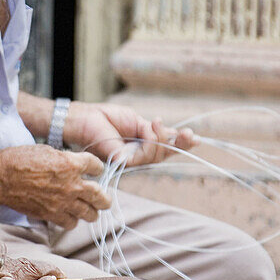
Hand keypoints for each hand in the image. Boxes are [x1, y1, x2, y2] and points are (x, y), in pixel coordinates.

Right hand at [0, 144, 110, 228]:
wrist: (1, 177)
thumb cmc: (20, 159)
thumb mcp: (47, 150)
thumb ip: (66, 160)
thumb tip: (75, 166)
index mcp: (72, 164)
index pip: (97, 167)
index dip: (97, 168)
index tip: (95, 171)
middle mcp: (72, 185)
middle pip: (101, 197)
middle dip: (104, 199)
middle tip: (104, 200)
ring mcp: (63, 203)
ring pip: (89, 214)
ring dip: (90, 212)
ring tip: (89, 211)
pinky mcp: (51, 215)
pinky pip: (71, 223)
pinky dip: (72, 220)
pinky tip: (69, 216)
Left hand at [64, 102, 197, 166]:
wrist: (84, 118)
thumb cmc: (104, 117)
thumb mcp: (134, 119)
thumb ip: (150, 130)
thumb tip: (170, 136)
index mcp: (140, 144)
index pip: (164, 147)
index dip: (180, 144)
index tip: (195, 137)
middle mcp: (137, 155)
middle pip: (164, 155)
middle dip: (179, 144)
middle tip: (189, 134)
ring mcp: (129, 160)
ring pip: (156, 157)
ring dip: (161, 139)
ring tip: (156, 122)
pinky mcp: (122, 162)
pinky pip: (144, 156)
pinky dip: (151, 141)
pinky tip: (149, 128)